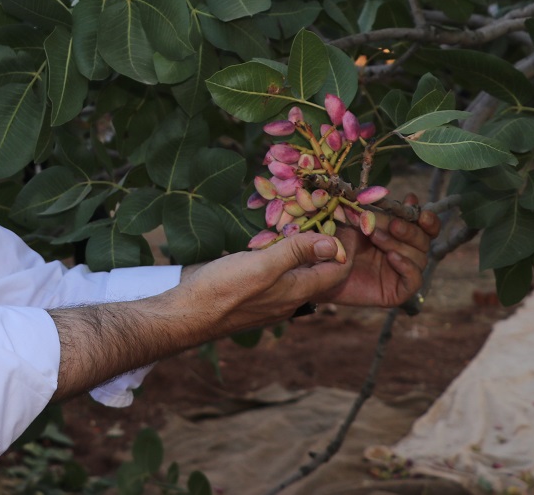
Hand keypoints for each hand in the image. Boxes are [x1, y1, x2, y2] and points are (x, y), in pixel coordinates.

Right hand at [179, 232, 350, 334]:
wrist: (187, 315)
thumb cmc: (223, 288)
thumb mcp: (263, 265)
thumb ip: (297, 253)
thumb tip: (334, 243)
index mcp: (297, 292)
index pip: (338, 271)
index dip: (346, 246)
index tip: (344, 221)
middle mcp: (289, 300)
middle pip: (319, 274)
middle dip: (326, 248)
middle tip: (323, 218)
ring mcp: (270, 302)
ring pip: (296, 277)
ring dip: (302, 255)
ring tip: (299, 228)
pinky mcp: (252, 299)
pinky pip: (276, 279)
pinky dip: (281, 262)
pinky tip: (269, 249)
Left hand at [319, 210, 439, 307]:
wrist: (315, 269)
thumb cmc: (333, 242)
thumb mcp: (355, 222)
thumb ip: (380, 211)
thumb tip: (409, 198)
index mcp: (397, 234)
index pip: (424, 227)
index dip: (426, 218)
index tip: (416, 207)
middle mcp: (403, 253)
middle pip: (424, 241)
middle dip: (410, 230)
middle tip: (392, 224)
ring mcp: (400, 273)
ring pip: (420, 258)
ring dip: (400, 244)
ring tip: (375, 237)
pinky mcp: (397, 291)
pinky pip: (415, 280)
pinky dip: (407, 267)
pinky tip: (391, 257)